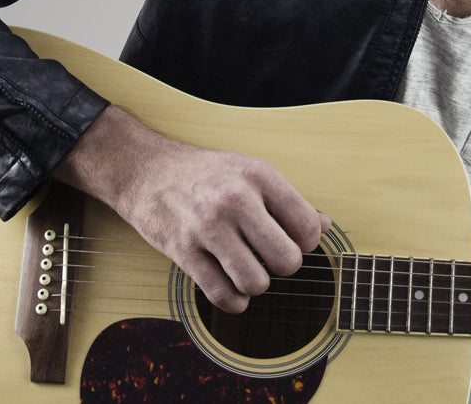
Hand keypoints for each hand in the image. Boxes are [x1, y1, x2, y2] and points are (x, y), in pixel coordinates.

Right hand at [53, 105, 331, 313]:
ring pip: (257, 283)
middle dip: (282, 267)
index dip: (306, 242)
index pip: (308, 227)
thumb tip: (326, 226)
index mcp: (259, 175)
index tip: (289, 238)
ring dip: (255, 285)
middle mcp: (235, 200)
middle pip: (287, 261)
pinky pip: (223, 295)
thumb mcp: (249, 170)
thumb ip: (288, 199)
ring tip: (246, 270)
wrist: (144, 169)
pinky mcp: (183, 251)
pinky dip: (234, 300)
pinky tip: (230, 285)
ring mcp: (207, 227)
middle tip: (266, 256)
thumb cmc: (204, 173)